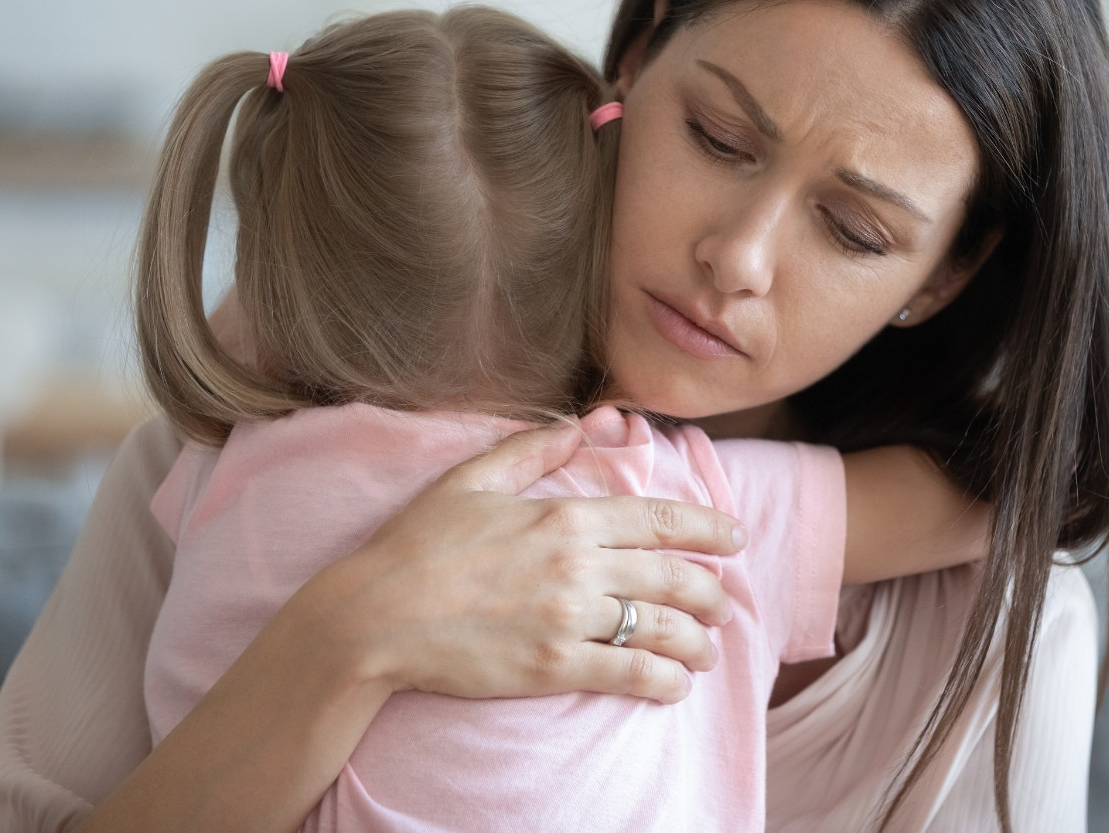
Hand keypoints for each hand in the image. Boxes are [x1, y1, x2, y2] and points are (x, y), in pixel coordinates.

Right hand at [303, 420, 746, 704]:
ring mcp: (568, 618)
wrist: (373, 616)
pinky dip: (662, 681)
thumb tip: (583, 423)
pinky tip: (675, 686)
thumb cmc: (417, 543)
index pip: (659, 519)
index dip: (708, 527)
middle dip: (712, 591)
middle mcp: (578, 565)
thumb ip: (534, 448)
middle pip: (673, 576)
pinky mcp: (552, 667)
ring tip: (707, 651)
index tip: (735, 536)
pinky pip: (628, 674)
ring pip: (660, 628)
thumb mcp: (472, 478)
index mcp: (565, 515)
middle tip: (725, 602)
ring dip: (697, 641)